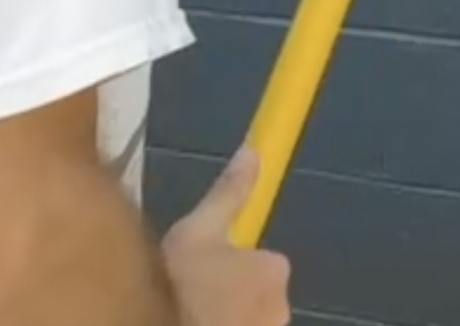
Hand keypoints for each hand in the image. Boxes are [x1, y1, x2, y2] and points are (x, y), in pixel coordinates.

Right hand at [163, 148, 291, 325]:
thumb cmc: (177, 281)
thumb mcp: (195, 231)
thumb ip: (228, 194)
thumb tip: (253, 151)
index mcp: (274, 269)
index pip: (261, 264)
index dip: (231, 268)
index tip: (201, 274)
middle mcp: (282, 307)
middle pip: (257, 295)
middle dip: (231, 295)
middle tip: (190, 295)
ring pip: (249, 318)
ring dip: (227, 316)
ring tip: (187, 312)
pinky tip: (192, 324)